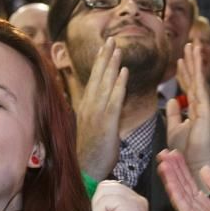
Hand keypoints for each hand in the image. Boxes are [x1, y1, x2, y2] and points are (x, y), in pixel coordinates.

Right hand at [75, 38, 126, 180]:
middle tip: (110, 39)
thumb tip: (107, 106)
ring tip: (117, 47)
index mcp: (87, 108)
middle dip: (104, 57)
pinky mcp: (106, 123)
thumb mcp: (94, 130)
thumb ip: (100, 115)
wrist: (85, 171)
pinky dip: (119, 85)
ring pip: (105, 84)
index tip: (105, 48)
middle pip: (98, 77)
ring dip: (112, 64)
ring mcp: (97, 114)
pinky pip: (114, 100)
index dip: (100, 63)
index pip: (94, 80)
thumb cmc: (92, 154)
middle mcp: (89, 107)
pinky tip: (124, 71)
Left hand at [90, 181, 150, 210]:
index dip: (100, 202)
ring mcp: (136, 202)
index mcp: (131, 201)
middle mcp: (137, 199)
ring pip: (105, 189)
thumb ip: (104, 204)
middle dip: (98, 204)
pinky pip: (107, 201)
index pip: (109, 186)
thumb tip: (94, 191)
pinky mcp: (131, 208)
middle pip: (106, 185)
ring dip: (99, 209)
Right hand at [157, 148, 209, 210]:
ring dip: (171, 182)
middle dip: (172, 171)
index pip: (189, 183)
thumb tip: (203, 168)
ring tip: (163, 166)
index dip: (181, 168)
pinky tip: (172, 187)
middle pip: (182, 188)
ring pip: (181, 198)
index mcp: (205, 204)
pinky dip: (179, 199)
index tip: (173, 153)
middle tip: (162, 154)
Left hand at [167, 43, 209, 185]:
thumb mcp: (175, 129)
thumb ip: (174, 114)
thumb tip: (171, 100)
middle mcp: (202, 107)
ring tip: (192, 45)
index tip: (179, 61)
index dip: (184, 74)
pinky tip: (195, 56)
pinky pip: (201, 84)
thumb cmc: (187, 152)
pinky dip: (198, 69)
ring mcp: (206, 107)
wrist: (196, 166)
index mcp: (194, 111)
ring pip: (199, 79)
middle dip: (190, 63)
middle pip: (194, 80)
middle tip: (188, 45)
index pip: (188, 88)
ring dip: (195, 61)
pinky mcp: (207, 108)